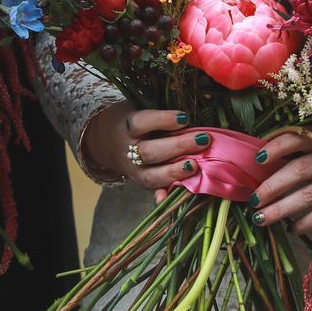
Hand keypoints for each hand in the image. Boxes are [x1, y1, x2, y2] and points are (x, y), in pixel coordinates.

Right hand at [81, 105, 211, 193]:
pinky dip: (162, 195)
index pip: (143, 122)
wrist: (108, 141)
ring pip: (151, 175)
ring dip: (174, 172)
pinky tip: (170, 197)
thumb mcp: (141, 112)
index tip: (185, 118)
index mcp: (129, 127)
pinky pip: (152, 191)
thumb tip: (189, 121)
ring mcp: (134, 170)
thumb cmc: (137, 123)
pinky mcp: (141, 183)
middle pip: (150, 151)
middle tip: (203, 140)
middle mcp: (129, 150)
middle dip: (178, 146)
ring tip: (195, 166)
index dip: (163, 120)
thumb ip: (162, 119)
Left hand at [249, 130, 311, 235]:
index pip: (299, 138)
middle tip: (253, 199)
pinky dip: (306, 223)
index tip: (257, 159)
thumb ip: (300, 150)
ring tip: (260, 218)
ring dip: (282, 208)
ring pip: (308, 195)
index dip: (277, 147)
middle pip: (299, 170)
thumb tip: (260, 161)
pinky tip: (292, 229)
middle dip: (273, 186)